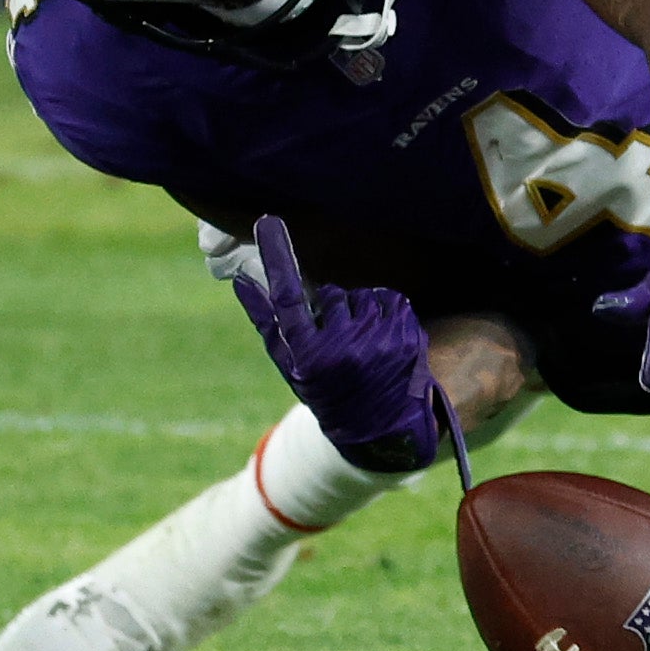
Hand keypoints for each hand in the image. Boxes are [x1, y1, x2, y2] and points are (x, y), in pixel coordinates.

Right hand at [229, 215, 449, 471]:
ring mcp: (377, 343)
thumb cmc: (326, 392)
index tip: (267, 221)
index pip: (287, 297)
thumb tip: (243, 279)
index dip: (276, 257)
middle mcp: (342, 349)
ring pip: (362, 297)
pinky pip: (390, 299)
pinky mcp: (406, 337)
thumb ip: (267, 323)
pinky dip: (386, 311)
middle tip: (339, 342)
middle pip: (332, 295)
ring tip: (363, 346)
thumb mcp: (290, 366)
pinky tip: (383, 339)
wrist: (380, 429)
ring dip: (361, 313)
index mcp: (307, 356)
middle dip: (334, 310)